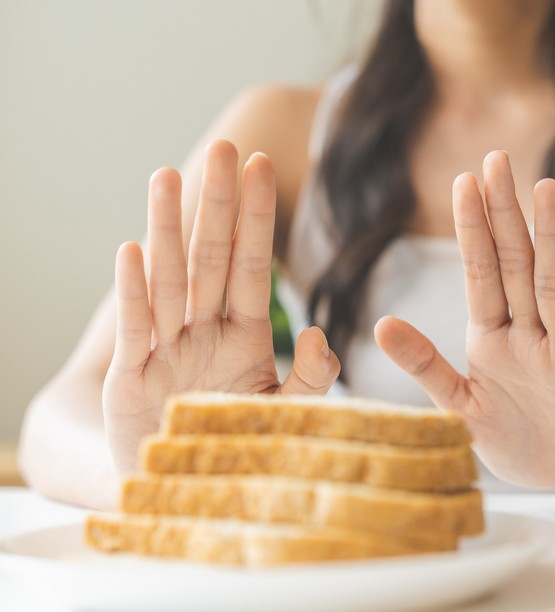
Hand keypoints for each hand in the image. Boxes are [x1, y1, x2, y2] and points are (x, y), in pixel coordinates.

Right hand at [103, 140, 339, 471]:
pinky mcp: (131, 380)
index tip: (264, 166)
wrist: (188, 493)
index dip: (256, 218)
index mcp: (241, 336)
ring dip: (169, 229)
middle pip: (211, 257)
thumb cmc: (238, 447)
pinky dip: (135, 293)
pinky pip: (136, 329)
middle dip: (219, 204)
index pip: (250, 265)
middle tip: (226, 147)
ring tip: (169, 177)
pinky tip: (132, 249)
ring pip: (170, 279)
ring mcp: (165, 350)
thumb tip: (321, 335)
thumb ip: (310, 378)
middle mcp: (202, 331)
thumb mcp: (284, 413)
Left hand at [375, 151, 554, 489]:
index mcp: (491, 337)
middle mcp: (528, 331)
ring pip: (553, 283)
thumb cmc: (516, 439)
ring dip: (548, 238)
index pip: (480, 273)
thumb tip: (379, 322)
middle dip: (505, 214)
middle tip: (496, 159)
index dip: (472, 229)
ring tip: (544, 188)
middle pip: (515, 264)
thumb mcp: (461, 408)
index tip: (463, 182)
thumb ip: (426, 366)